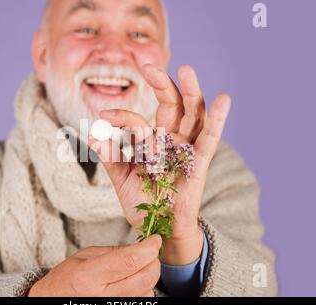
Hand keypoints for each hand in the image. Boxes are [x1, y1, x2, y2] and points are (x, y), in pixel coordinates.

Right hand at [28, 234, 161, 296]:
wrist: (53, 301)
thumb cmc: (66, 279)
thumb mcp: (85, 257)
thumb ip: (115, 251)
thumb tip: (142, 247)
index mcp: (89, 276)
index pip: (130, 260)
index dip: (148, 248)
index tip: (154, 239)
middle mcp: (102, 297)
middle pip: (145, 278)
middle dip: (153, 261)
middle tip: (149, 252)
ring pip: (148, 293)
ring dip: (147, 277)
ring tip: (135, 270)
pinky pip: (143, 303)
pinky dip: (143, 291)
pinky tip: (131, 284)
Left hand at [88, 64, 230, 264]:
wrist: (157, 229)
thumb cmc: (142, 203)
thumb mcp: (121, 177)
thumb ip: (109, 156)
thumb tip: (91, 134)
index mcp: (153, 142)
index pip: (140, 121)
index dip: (123, 116)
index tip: (104, 117)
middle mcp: (172, 140)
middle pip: (172, 105)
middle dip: (161, 85)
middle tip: (147, 65)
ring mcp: (187, 149)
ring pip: (193, 115)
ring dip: (191, 92)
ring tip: (186, 69)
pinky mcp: (200, 164)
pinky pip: (210, 140)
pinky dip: (217, 120)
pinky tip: (223, 100)